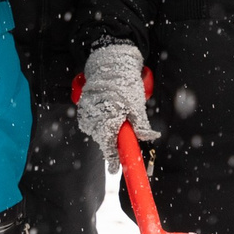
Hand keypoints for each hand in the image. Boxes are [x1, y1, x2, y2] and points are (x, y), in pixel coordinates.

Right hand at [74, 43, 146, 173]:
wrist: (108, 65)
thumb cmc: (124, 83)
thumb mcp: (136, 104)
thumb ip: (141, 123)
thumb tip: (151, 136)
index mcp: (109, 116)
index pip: (108, 143)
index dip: (112, 157)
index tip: (115, 168)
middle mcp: (94, 116)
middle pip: (102, 140)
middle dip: (111, 144)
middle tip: (121, 142)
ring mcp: (86, 113)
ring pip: (97, 132)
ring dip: (106, 132)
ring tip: (116, 119)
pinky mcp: (83, 109)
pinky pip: (91, 124)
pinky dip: (99, 124)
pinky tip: (107, 115)